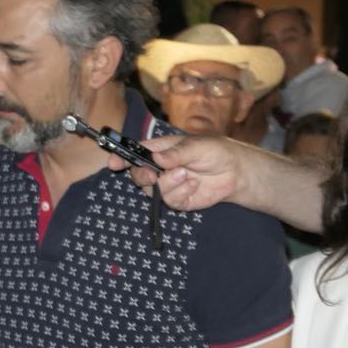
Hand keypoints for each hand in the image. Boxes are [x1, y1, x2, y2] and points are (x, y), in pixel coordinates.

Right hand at [106, 132, 244, 211]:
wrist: (235, 172)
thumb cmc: (214, 151)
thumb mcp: (196, 146)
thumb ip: (176, 153)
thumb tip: (157, 159)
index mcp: (158, 150)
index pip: (133, 153)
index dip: (120, 158)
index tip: (113, 163)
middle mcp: (158, 168)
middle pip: (138, 175)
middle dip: (143, 177)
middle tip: (154, 175)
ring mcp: (167, 185)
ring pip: (153, 190)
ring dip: (169, 184)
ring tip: (188, 175)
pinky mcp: (177, 200)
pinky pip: (170, 201)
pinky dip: (181, 193)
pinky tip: (194, 185)